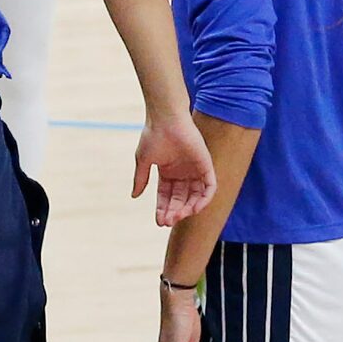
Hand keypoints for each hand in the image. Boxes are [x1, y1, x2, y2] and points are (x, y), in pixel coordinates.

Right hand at [132, 112, 214, 226]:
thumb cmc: (153, 136)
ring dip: (188, 209)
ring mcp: (195, 170)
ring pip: (195, 197)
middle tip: (168, 222)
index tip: (159, 221)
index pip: (166, 196)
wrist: (166, 119)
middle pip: (180, 199)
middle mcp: (182, 173)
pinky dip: (203, 200)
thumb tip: (134, 196)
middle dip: (174, 211)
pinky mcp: (206, 166)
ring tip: (179, 216)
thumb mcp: (143, 160)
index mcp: (168, 172)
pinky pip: (209, 188)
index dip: (163, 209)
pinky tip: (194, 208)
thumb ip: (141, 179)